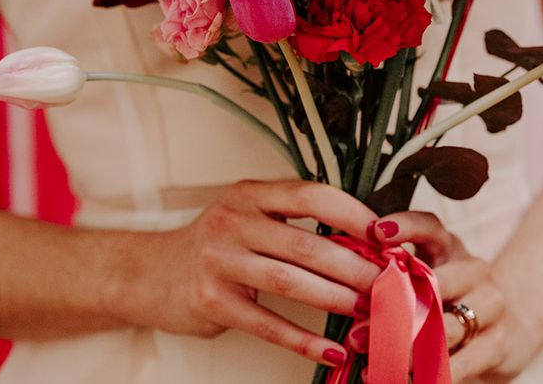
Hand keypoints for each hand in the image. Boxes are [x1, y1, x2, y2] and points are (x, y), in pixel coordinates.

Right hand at [118, 180, 379, 366]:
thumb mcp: (247, 216)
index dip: (352, 214)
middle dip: (355, 266)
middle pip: (306, 244)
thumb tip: (361, 239)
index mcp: (249, 194)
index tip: (383, 236)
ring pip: (290, 281)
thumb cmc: (215, 243)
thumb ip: (291, 221)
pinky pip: (267, 324)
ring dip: (336, 299)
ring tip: (369, 312)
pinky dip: (304, 340)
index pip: (310, 195)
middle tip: (388, 283)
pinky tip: (332, 349)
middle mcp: (233, 221)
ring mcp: (219, 261)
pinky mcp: (212, 301)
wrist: (153, 272)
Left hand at [373, 212, 514, 382]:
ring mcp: (489, 305)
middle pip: (433, 284)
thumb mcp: (428, 273)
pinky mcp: (497, 343)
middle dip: (392, 310)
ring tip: (375, 362)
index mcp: (449, 246)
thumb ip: (395, 274)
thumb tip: (349, 286)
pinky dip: (430, 375)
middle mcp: (472, 269)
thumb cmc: (450, 295)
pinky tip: (405, 379)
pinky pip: (460, 363)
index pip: (429, 225)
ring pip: (443, 328)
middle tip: (357, 332)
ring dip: (404, 350)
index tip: (377, 232)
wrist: (507, 326)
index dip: (404, 225)